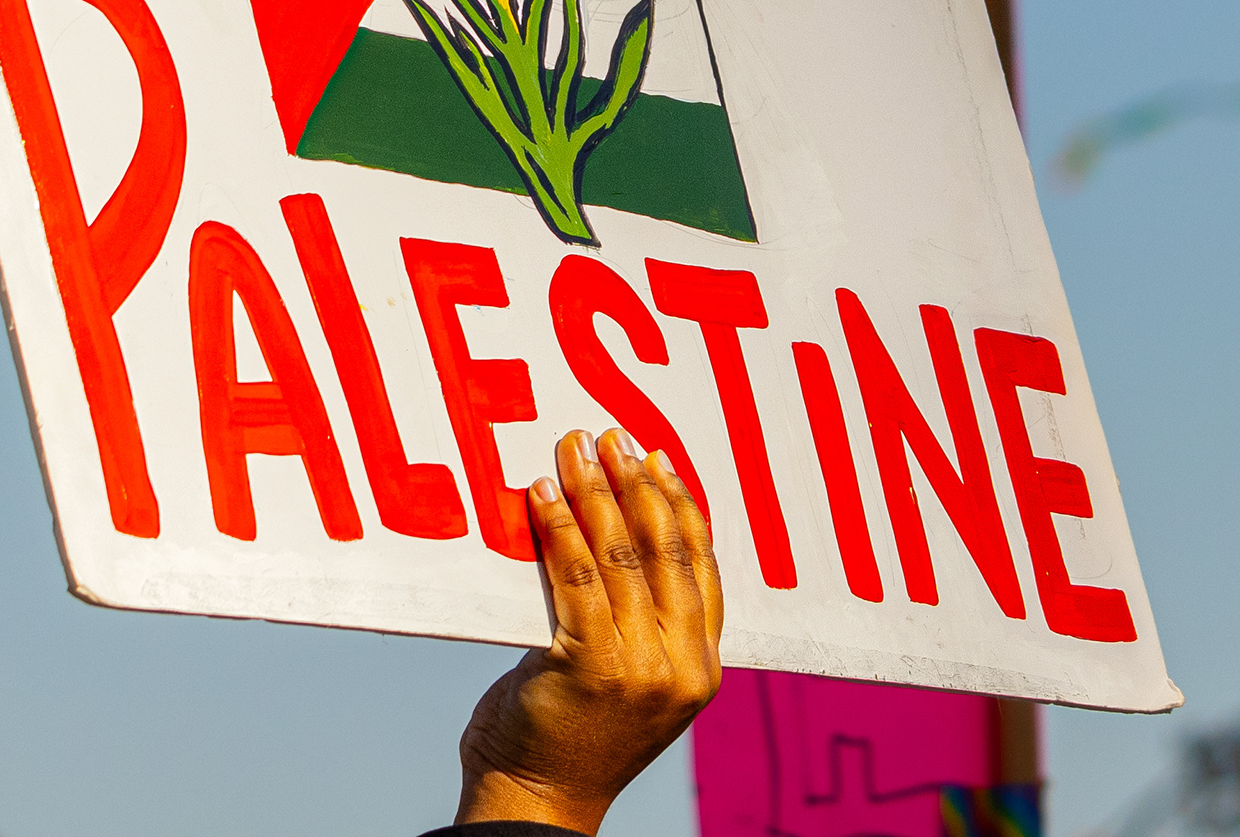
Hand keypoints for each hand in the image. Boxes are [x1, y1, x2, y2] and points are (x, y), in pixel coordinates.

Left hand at [454, 428, 727, 832]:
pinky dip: (560, 530)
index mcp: (702, 667)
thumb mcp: (635, 682)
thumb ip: (645, 624)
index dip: (681, 505)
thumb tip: (622, 533)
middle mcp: (682, 667)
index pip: (702, 567)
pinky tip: (543, 498)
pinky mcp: (590, 667)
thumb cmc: (574, 738)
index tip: (657, 460)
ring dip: (597, 494)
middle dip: (639, 485)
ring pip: (623, 558)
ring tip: (575, 452)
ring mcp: (641, 669)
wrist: (536, 803)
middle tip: (612, 439)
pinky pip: (577, 580)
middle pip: (668, 552)